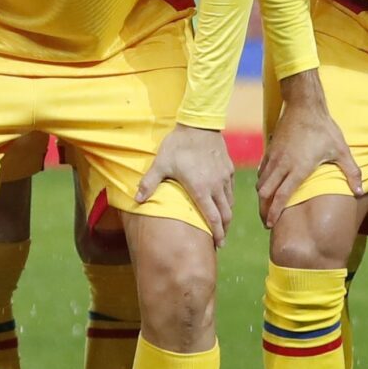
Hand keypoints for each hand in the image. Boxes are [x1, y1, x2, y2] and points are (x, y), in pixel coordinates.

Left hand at [141, 123, 233, 245]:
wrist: (199, 123)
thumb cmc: (178, 145)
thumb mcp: (161, 163)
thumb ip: (149, 183)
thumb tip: (136, 200)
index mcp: (201, 189)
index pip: (213, 218)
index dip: (216, 234)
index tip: (217, 245)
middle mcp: (216, 186)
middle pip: (225, 214)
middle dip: (223, 229)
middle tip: (220, 240)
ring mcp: (225, 177)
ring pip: (230, 202)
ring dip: (226, 215)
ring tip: (221, 224)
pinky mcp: (229, 168)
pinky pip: (231, 189)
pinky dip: (228, 199)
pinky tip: (223, 201)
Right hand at [256, 72, 359, 226]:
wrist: (304, 106)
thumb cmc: (324, 129)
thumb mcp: (341, 150)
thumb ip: (351, 172)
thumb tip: (361, 191)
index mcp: (298, 168)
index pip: (281, 196)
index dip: (274, 212)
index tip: (271, 224)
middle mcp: (282, 164)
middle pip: (265, 193)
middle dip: (264, 210)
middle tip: (267, 222)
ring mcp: (274, 157)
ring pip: (261, 182)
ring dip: (262, 197)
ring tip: (267, 207)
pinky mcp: (270, 150)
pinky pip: (262, 170)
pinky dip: (262, 182)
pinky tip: (266, 187)